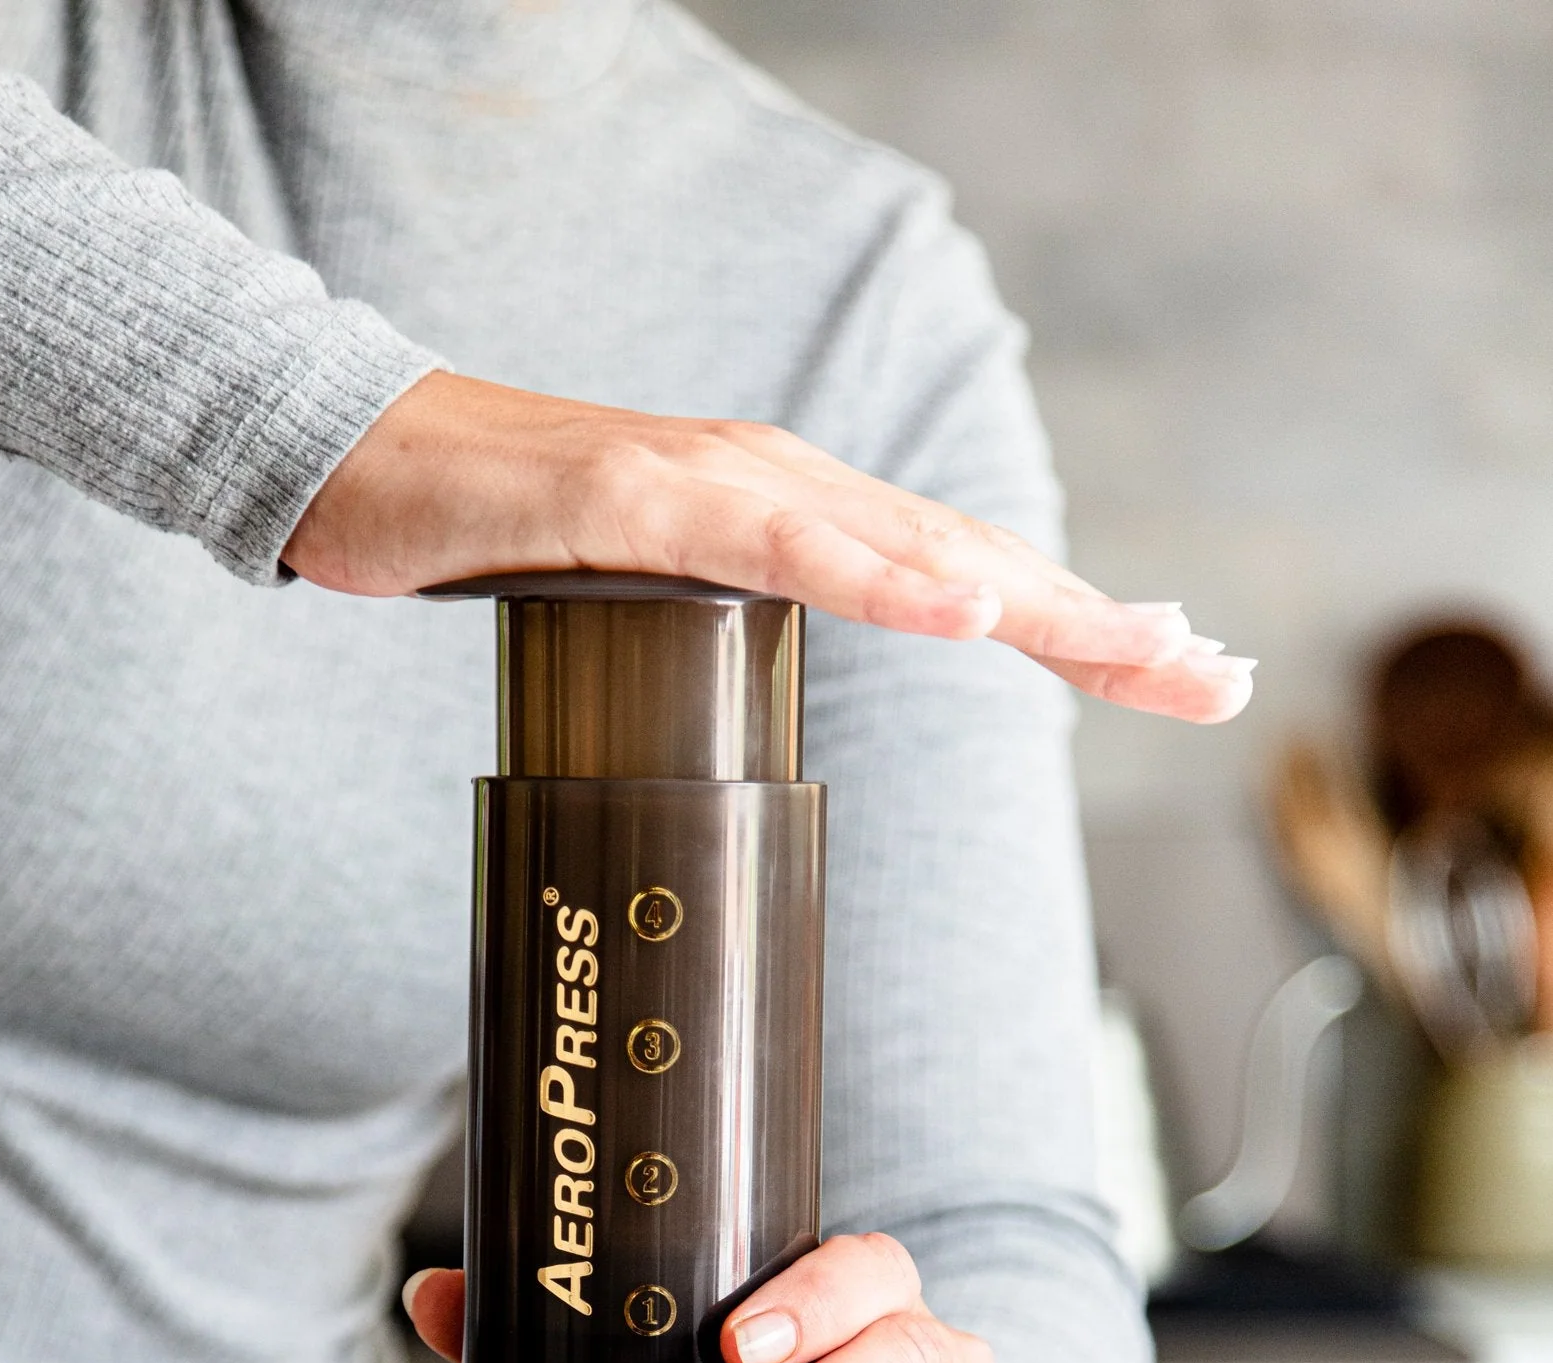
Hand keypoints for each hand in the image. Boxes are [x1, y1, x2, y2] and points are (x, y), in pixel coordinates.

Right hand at [286, 371, 1252, 722]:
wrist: (357, 463)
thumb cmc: (498, 538)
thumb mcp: (643, 609)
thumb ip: (728, 632)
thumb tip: (784, 692)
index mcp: (791, 524)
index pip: (958, 577)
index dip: (1073, 625)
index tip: (1173, 673)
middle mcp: (778, 486)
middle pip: (969, 557)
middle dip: (1099, 621)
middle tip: (1212, 673)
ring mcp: (713, 482)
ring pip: (905, 544)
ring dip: (1030, 599)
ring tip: (1140, 647)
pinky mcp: (636, 494)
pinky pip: (774, 541)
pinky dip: (875, 574)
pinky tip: (959, 606)